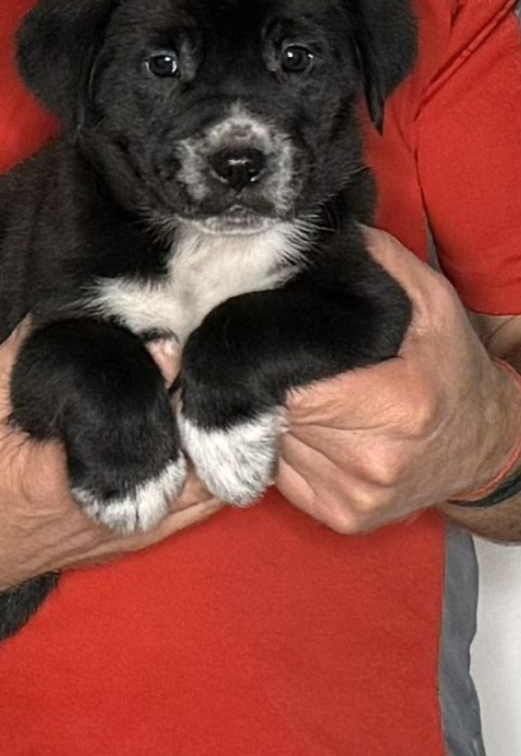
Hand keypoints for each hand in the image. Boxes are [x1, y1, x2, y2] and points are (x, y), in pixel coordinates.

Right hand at [0, 325, 219, 598]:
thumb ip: (12, 364)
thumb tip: (55, 311)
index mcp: (68, 475)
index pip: (138, 417)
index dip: (164, 374)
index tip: (174, 337)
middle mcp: (113, 508)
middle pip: (188, 449)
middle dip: (197, 402)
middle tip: (199, 358)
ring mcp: (133, 527)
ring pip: (205, 481)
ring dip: (211, 437)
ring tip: (206, 392)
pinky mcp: (140, 535)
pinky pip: (201, 507)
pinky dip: (215, 472)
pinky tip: (215, 437)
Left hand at [275, 229, 520, 534]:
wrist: (485, 446)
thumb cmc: (453, 371)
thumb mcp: (432, 304)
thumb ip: (377, 263)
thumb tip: (321, 236)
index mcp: (395, 405)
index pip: (292, 386)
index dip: (273, 362)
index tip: (270, 342)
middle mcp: (373, 461)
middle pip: (276, 415)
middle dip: (270, 387)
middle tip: (287, 365)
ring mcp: (356, 497)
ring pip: (272, 446)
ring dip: (274, 420)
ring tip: (304, 397)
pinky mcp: (341, 518)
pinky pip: (281, 476)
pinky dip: (286, 450)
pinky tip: (313, 431)